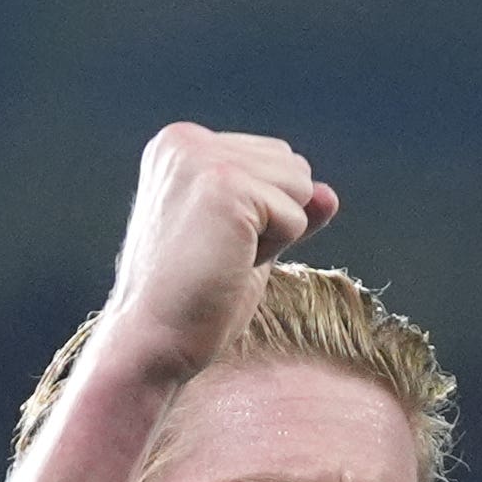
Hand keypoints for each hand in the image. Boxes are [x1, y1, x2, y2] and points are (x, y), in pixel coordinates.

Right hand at [92, 123, 335, 389]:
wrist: (151, 341)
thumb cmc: (193, 300)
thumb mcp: (246, 240)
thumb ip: (284, 208)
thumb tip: (329, 194)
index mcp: (181, 144)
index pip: (273, 158)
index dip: (261, 214)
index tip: (210, 244)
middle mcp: (186, 140)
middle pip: (292, 165)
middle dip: (272, 218)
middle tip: (217, 255)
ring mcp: (203, 159)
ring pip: (300, 185)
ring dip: (275, 234)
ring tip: (222, 257)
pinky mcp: (225, 185)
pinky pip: (297, 215)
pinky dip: (275, 250)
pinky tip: (228, 263)